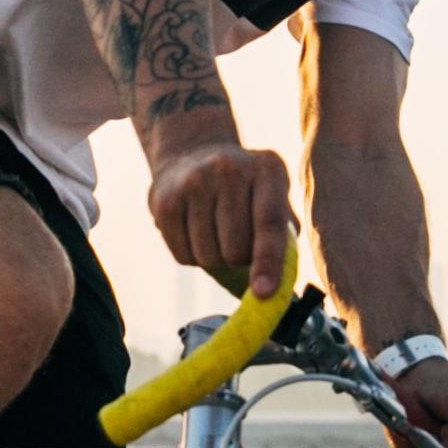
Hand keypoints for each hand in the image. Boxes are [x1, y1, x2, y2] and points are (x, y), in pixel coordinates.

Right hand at [146, 141, 294, 293]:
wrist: (193, 153)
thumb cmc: (246, 189)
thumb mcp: (273, 195)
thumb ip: (283, 236)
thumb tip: (276, 289)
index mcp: (268, 169)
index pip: (270, 223)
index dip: (268, 262)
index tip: (263, 294)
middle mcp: (229, 169)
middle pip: (236, 250)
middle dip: (240, 260)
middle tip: (238, 241)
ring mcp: (193, 182)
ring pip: (209, 257)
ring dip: (215, 259)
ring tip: (215, 231)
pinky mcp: (164, 200)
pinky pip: (183, 255)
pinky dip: (193, 256)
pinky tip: (195, 230)